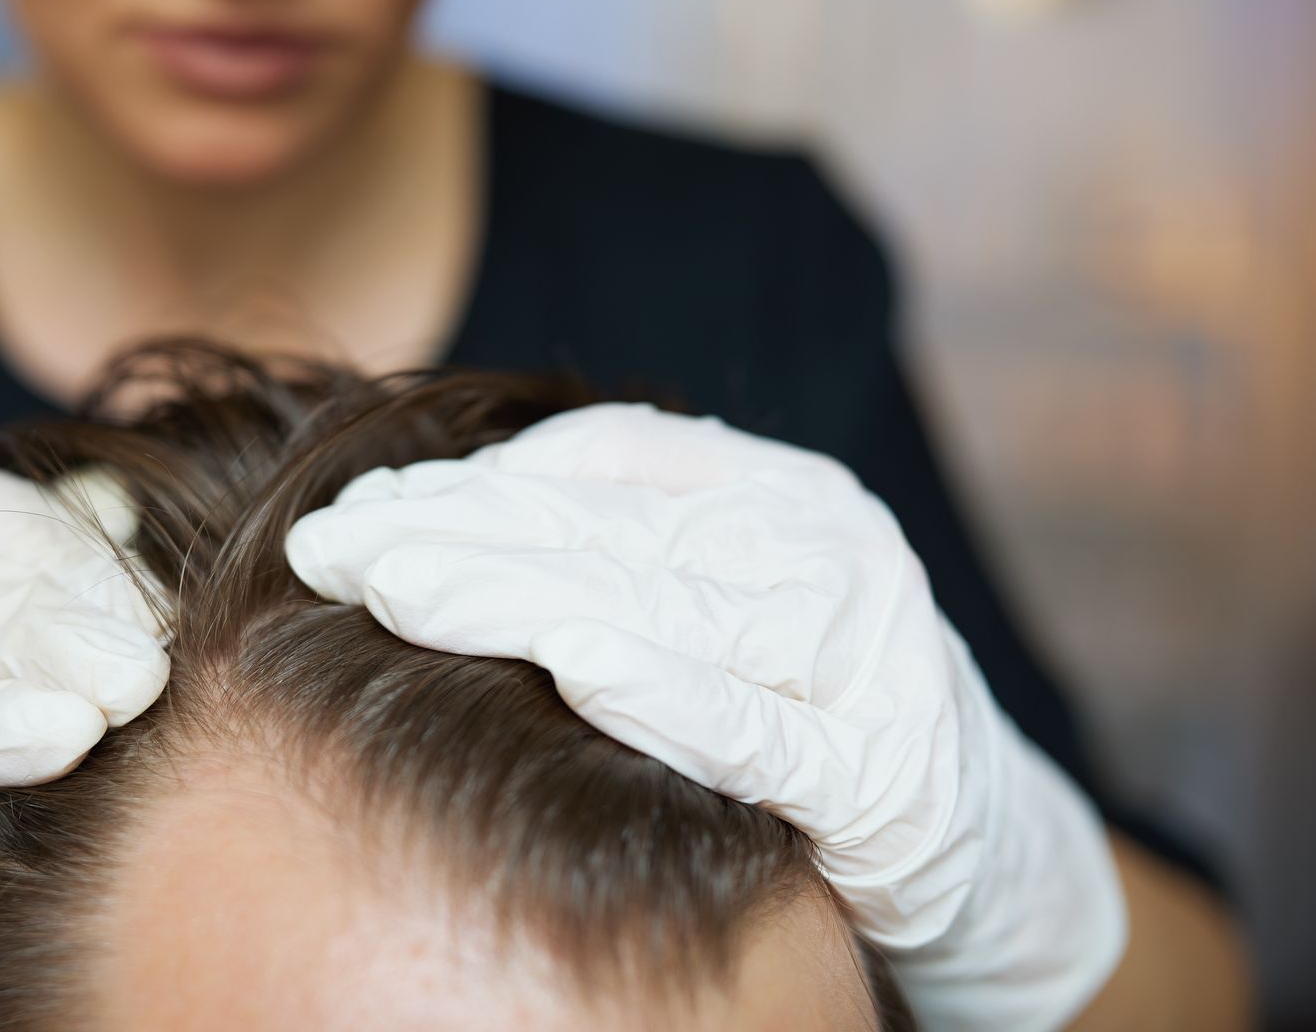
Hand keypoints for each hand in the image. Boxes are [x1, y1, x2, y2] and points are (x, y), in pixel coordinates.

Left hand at [286, 404, 1126, 1031]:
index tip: (357, 510)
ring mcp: (861, 653)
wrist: (986, 849)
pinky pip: (751, 726)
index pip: (595, 467)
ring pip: (660, 608)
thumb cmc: (810, 717)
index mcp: (775, 494)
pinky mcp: (882, 771)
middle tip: (329, 547)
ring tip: (394, 585)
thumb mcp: (717, 611)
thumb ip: (608, 555)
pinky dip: (662, 692)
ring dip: (516, 595)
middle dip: (453, 536)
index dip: (467, 483)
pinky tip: (570, 664)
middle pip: (604, 533)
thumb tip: (432, 520)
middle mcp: (824, 549)